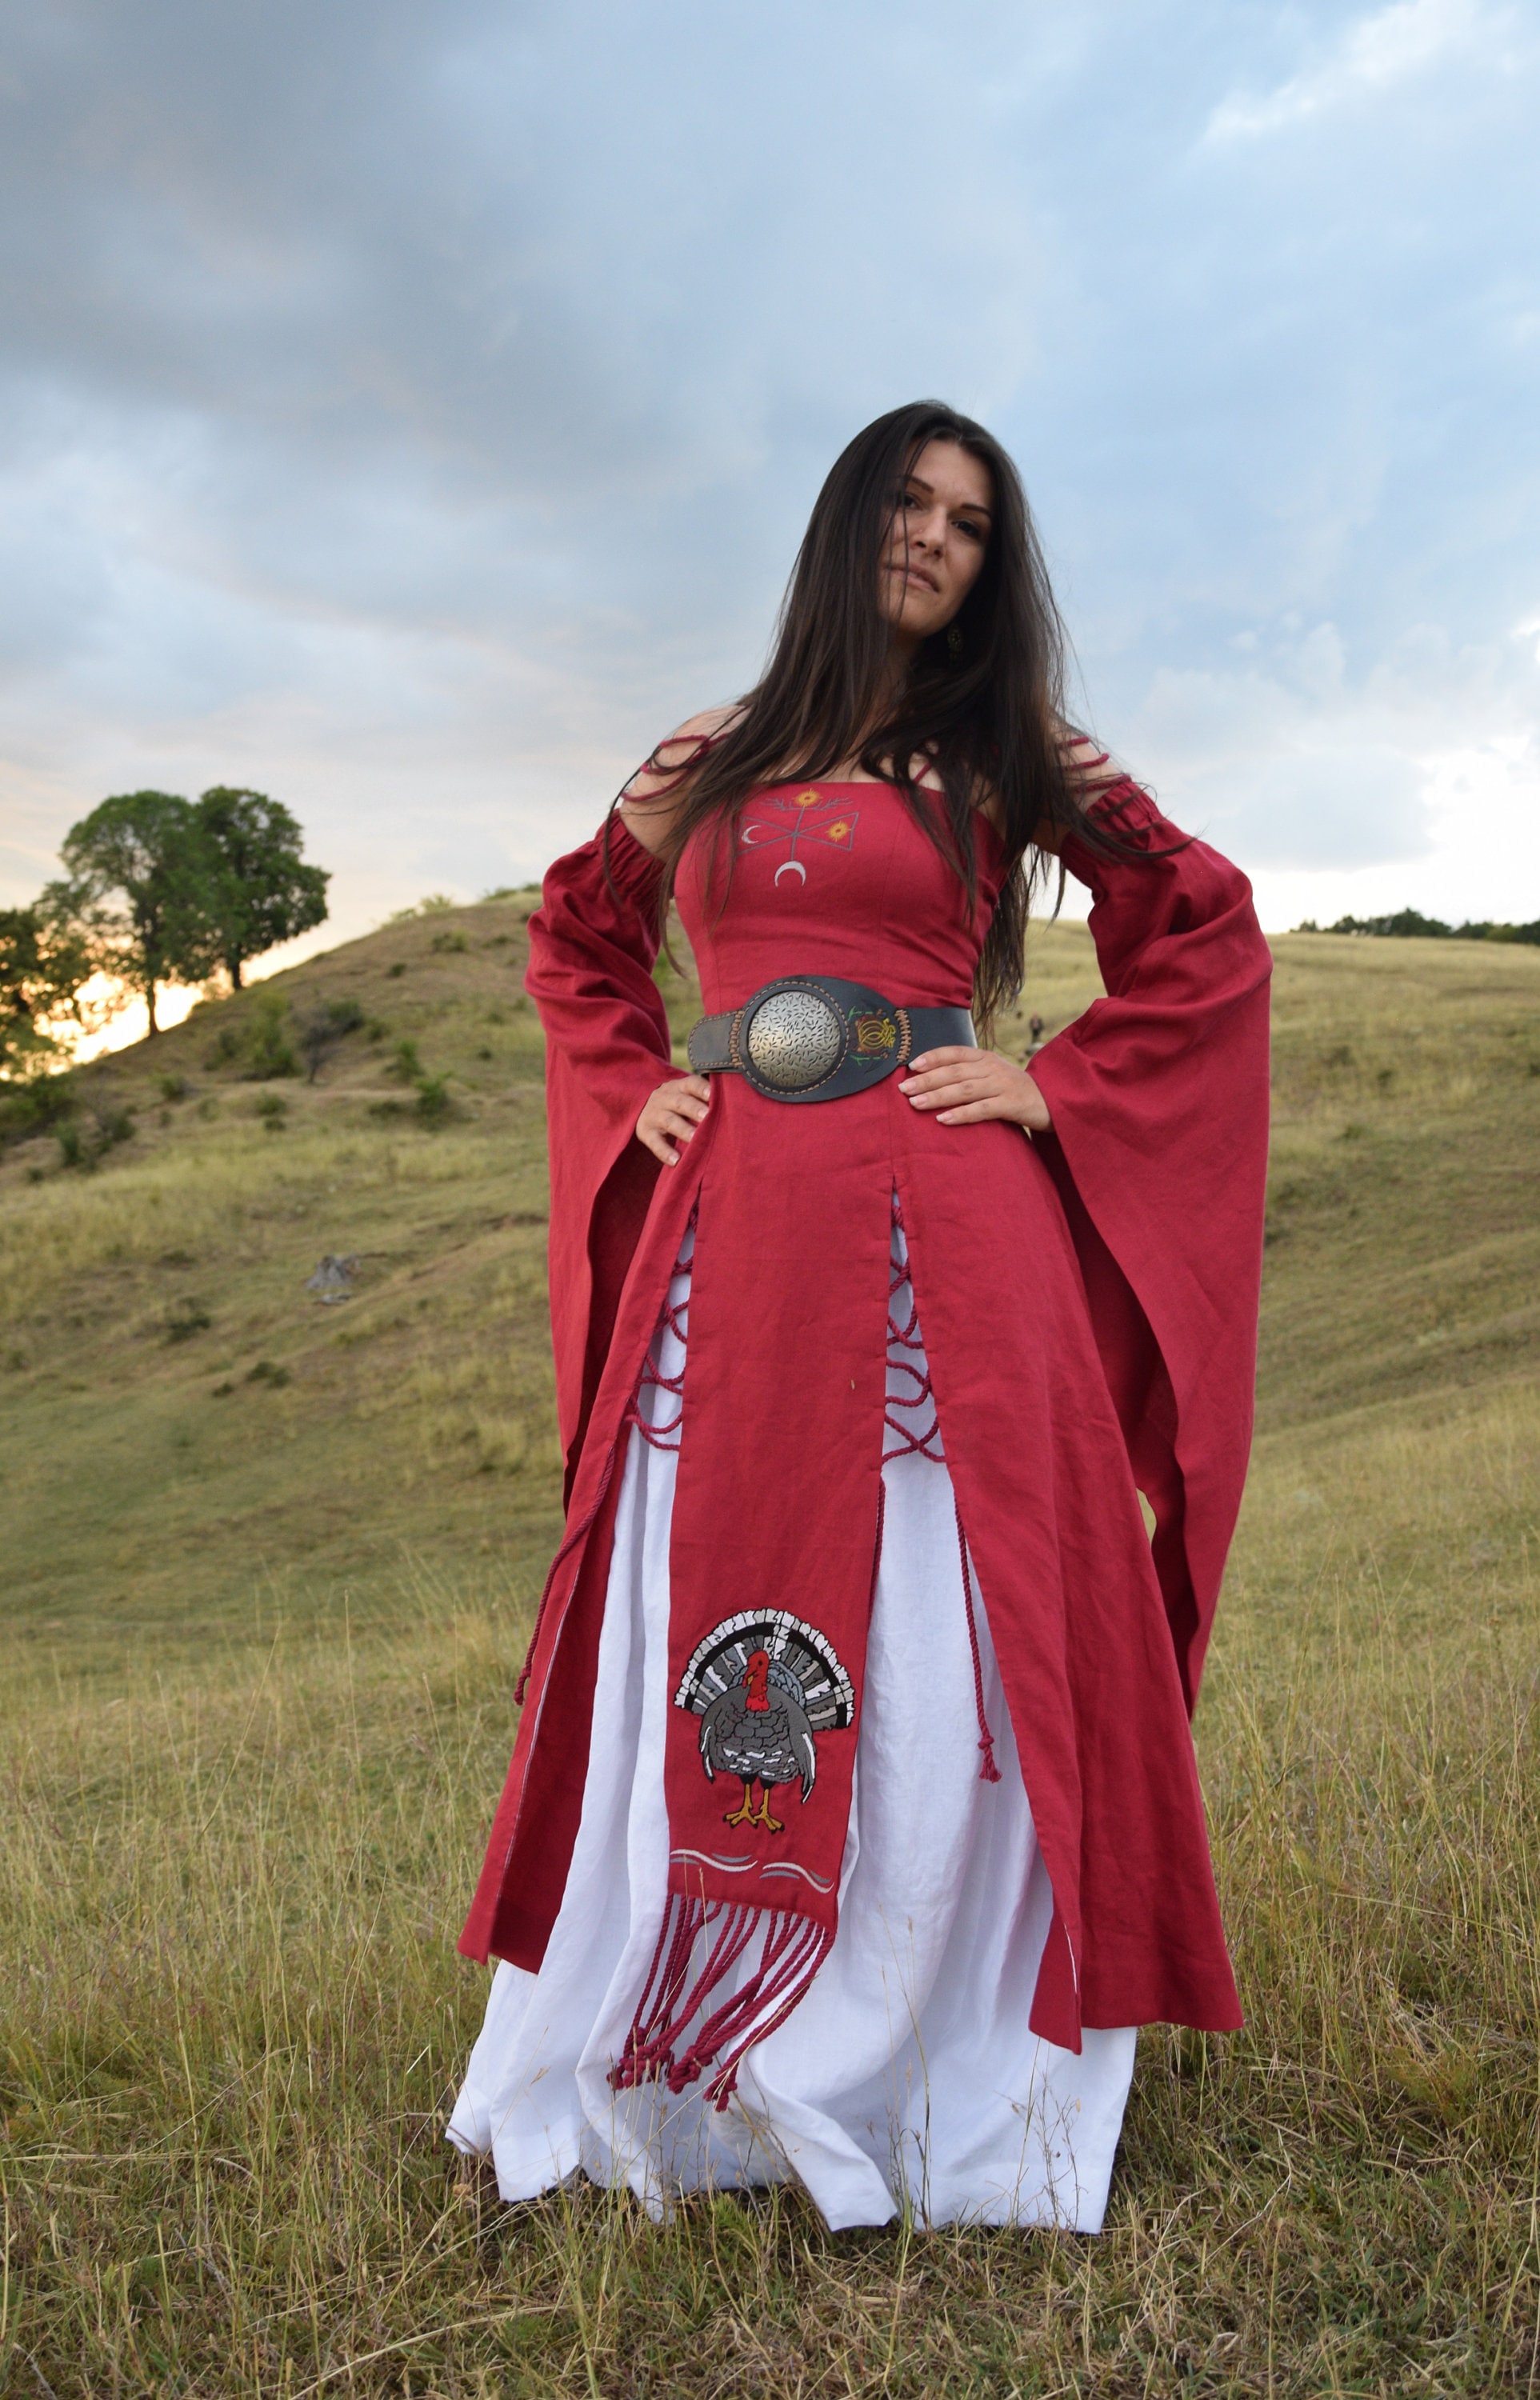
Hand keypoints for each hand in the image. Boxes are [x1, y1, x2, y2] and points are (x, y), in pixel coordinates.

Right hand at [636, 1073, 710, 1165]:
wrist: (642, 1105)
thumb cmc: (678, 1102)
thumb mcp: (686, 1094)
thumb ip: (704, 1098)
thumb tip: (734, 1106)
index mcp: (679, 1087)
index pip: (691, 1084)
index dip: (701, 1089)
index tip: (712, 1094)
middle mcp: (665, 1098)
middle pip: (680, 1102)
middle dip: (694, 1109)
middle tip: (707, 1116)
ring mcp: (655, 1115)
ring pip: (669, 1121)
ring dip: (683, 1129)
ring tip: (695, 1139)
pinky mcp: (646, 1132)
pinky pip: (655, 1143)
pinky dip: (665, 1152)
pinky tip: (676, 1160)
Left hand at [899, 1046, 1050, 1131]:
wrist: (1052, 1100)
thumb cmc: (1013, 1089)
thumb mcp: (992, 1074)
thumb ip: (967, 1073)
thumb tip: (932, 1080)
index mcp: (985, 1057)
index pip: (954, 1053)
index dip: (932, 1057)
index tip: (911, 1066)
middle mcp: (992, 1068)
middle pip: (954, 1071)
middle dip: (927, 1080)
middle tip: (904, 1089)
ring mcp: (1002, 1085)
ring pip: (964, 1089)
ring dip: (938, 1096)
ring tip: (916, 1104)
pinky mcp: (1011, 1104)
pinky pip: (982, 1110)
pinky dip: (961, 1114)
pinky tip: (943, 1120)